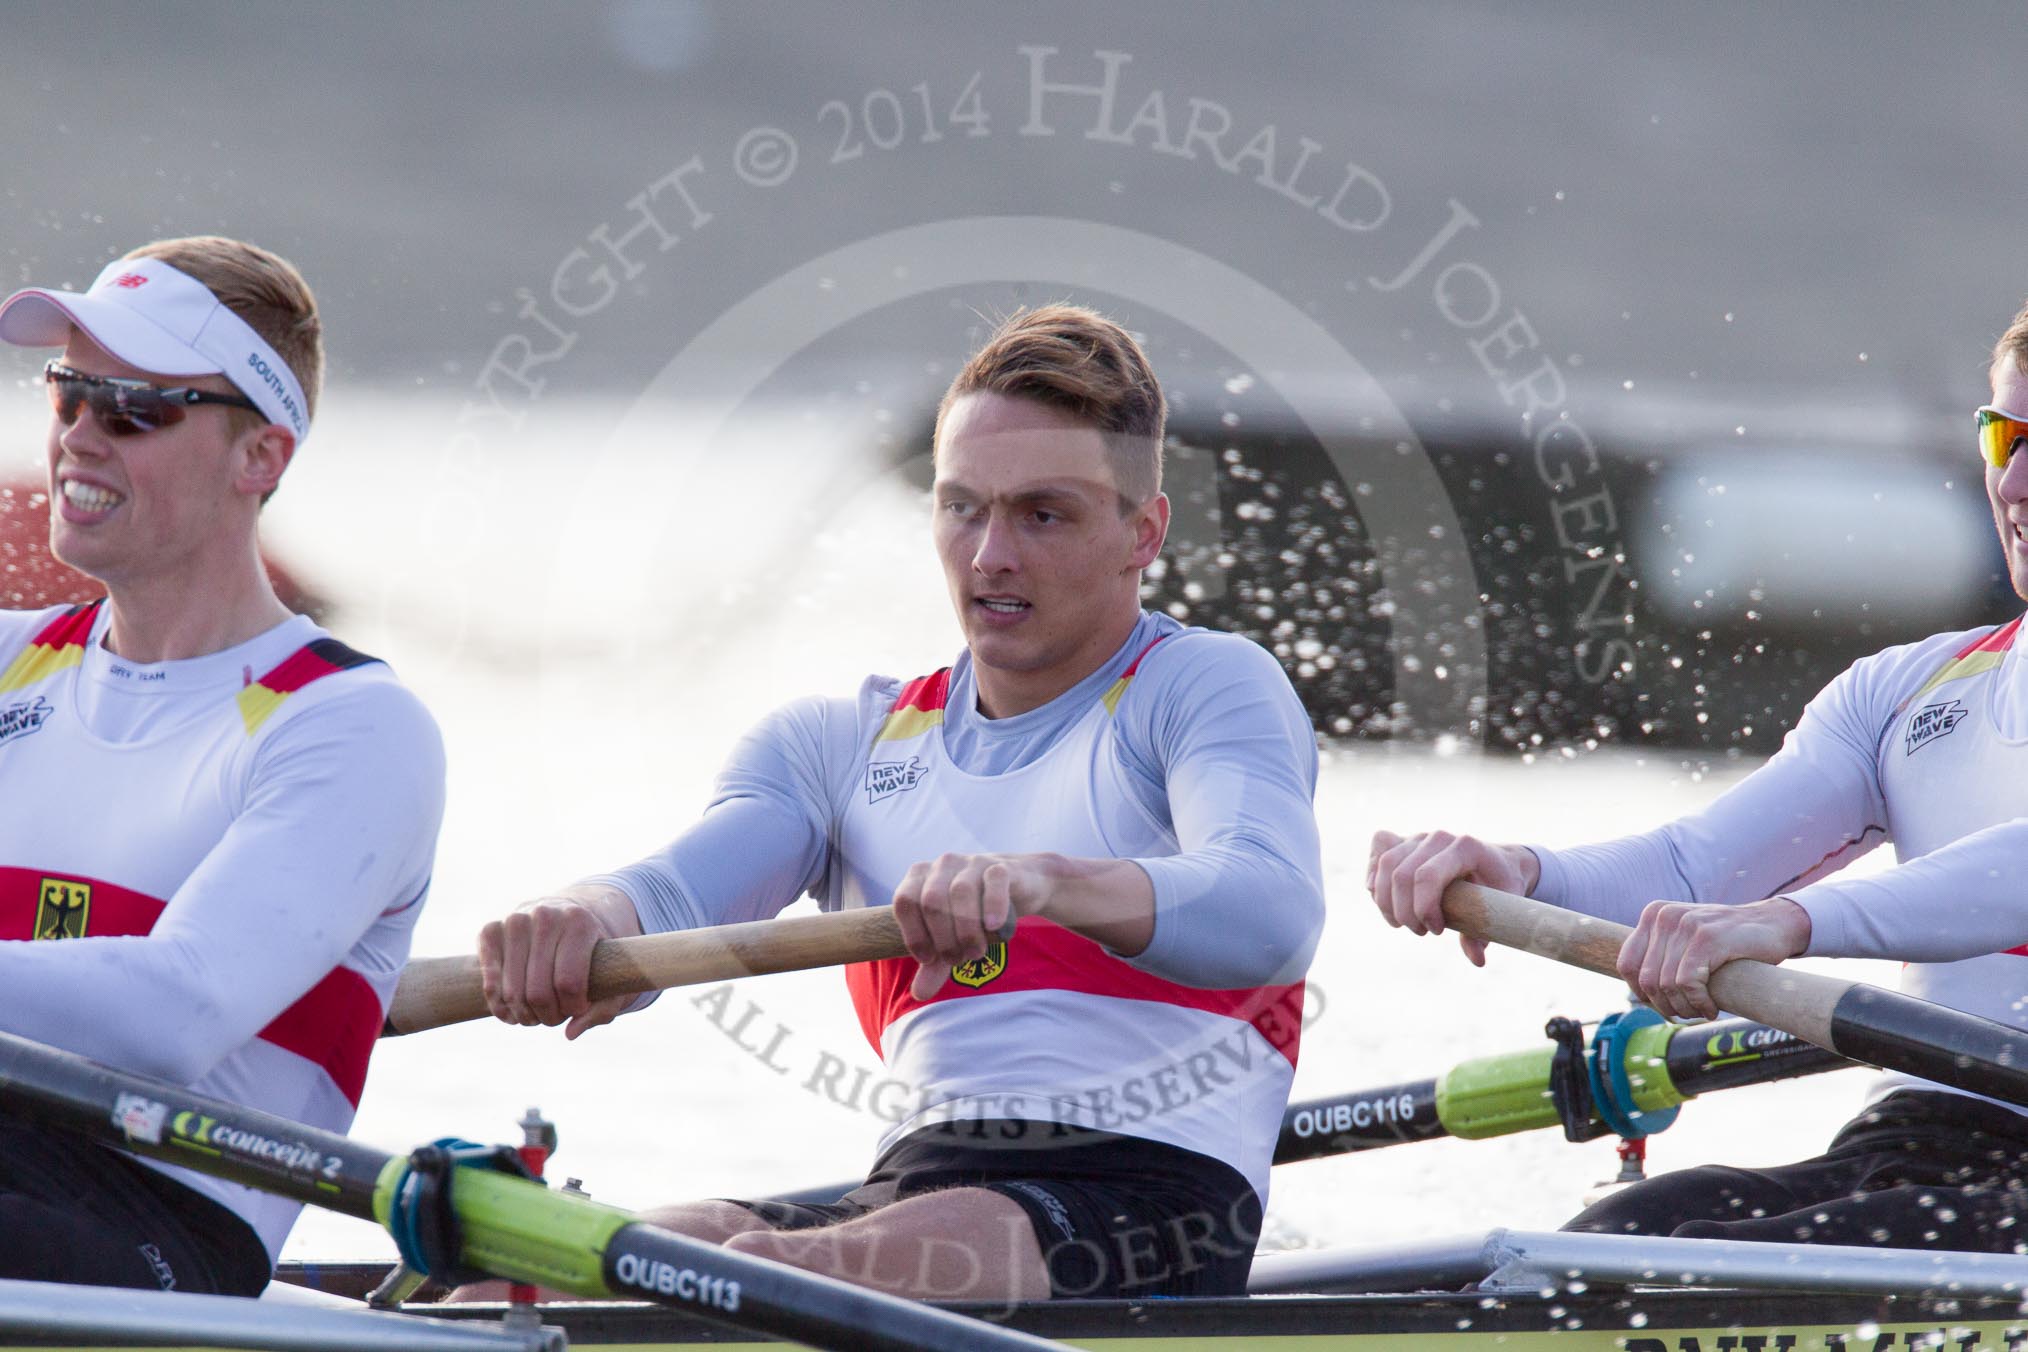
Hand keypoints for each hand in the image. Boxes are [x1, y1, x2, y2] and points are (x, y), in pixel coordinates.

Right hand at [478, 884, 643, 1038]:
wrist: (566, 916)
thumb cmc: (591, 954)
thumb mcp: (611, 976)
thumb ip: (602, 1009)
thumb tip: (570, 1034)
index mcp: (579, 922)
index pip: (569, 983)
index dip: (573, 1008)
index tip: (578, 1009)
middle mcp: (545, 915)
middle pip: (538, 992)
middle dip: (549, 1016)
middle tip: (556, 1016)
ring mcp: (514, 920)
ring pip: (512, 992)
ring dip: (525, 1015)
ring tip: (538, 1014)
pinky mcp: (490, 930)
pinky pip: (490, 984)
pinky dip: (500, 1007)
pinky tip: (512, 1012)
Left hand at [891, 852, 1053, 1000]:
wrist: (1018, 886)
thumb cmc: (974, 913)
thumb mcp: (951, 939)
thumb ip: (934, 964)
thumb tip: (920, 994)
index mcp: (920, 877)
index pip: (905, 902)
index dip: (915, 935)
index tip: (929, 960)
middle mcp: (942, 865)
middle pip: (932, 901)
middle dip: (944, 938)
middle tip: (958, 960)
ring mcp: (971, 863)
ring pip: (961, 892)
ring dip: (967, 930)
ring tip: (976, 952)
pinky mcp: (1000, 867)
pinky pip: (994, 882)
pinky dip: (992, 906)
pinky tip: (993, 928)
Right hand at [1367, 829, 1540, 966]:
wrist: (1498, 863)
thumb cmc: (1500, 887)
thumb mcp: (1501, 909)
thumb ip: (1484, 933)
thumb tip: (1476, 960)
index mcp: (1465, 848)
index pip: (1427, 875)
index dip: (1423, 908)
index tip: (1437, 931)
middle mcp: (1439, 838)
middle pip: (1400, 873)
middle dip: (1404, 911)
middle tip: (1420, 932)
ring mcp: (1420, 837)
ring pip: (1385, 864)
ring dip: (1385, 901)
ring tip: (1400, 923)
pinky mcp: (1406, 841)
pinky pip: (1379, 849)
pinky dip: (1374, 874)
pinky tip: (1379, 897)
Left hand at [1616, 896, 1812, 1020]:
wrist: (1773, 924)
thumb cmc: (1727, 940)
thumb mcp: (1685, 938)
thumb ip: (1661, 955)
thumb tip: (1637, 993)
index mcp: (1653, 914)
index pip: (1627, 963)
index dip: (1640, 993)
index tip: (1661, 1006)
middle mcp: (1664, 916)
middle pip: (1647, 979)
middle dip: (1664, 1006)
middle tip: (1686, 1014)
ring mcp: (1686, 925)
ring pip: (1667, 984)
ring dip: (1684, 1008)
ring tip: (1701, 1012)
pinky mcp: (1708, 938)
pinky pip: (1688, 983)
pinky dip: (1698, 1003)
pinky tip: (1712, 1008)